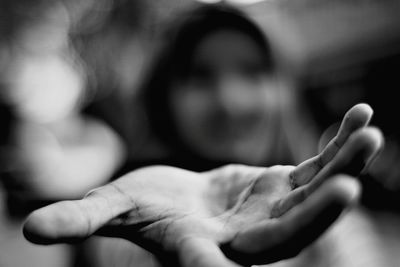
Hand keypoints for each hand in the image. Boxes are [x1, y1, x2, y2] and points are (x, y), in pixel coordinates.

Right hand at [23, 104, 382, 266]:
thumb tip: (30, 232)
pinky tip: (360, 118)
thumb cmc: (143, 210)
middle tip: (355, 186)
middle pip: (289, 234)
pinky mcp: (284, 189)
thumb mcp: (113, 209)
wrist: (179, 205)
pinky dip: (338, 145)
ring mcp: (272, 215)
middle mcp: (247, 242)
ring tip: (371, 132)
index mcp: (203, 252)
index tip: (261, 257)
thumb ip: (82, 218)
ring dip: (344, 165)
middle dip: (321, 213)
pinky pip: (318, 167)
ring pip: (316, 195)